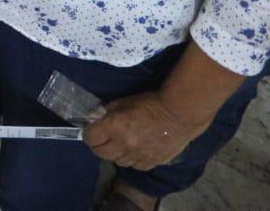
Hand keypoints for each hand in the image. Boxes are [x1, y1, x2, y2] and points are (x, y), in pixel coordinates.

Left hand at [83, 91, 202, 170]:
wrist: (180, 114)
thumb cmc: (151, 103)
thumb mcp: (124, 102)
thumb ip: (107, 112)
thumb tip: (94, 119)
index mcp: (115, 126)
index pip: (90, 137)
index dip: (89, 133)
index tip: (93, 130)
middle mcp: (124, 144)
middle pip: (101, 153)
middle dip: (98, 145)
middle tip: (103, 138)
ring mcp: (138, 156)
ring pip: (118, 161)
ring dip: (116, 153)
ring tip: (121, 143)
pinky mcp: (152, 163)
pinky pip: (135, 166)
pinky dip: (132, 159)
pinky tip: (136, 150)